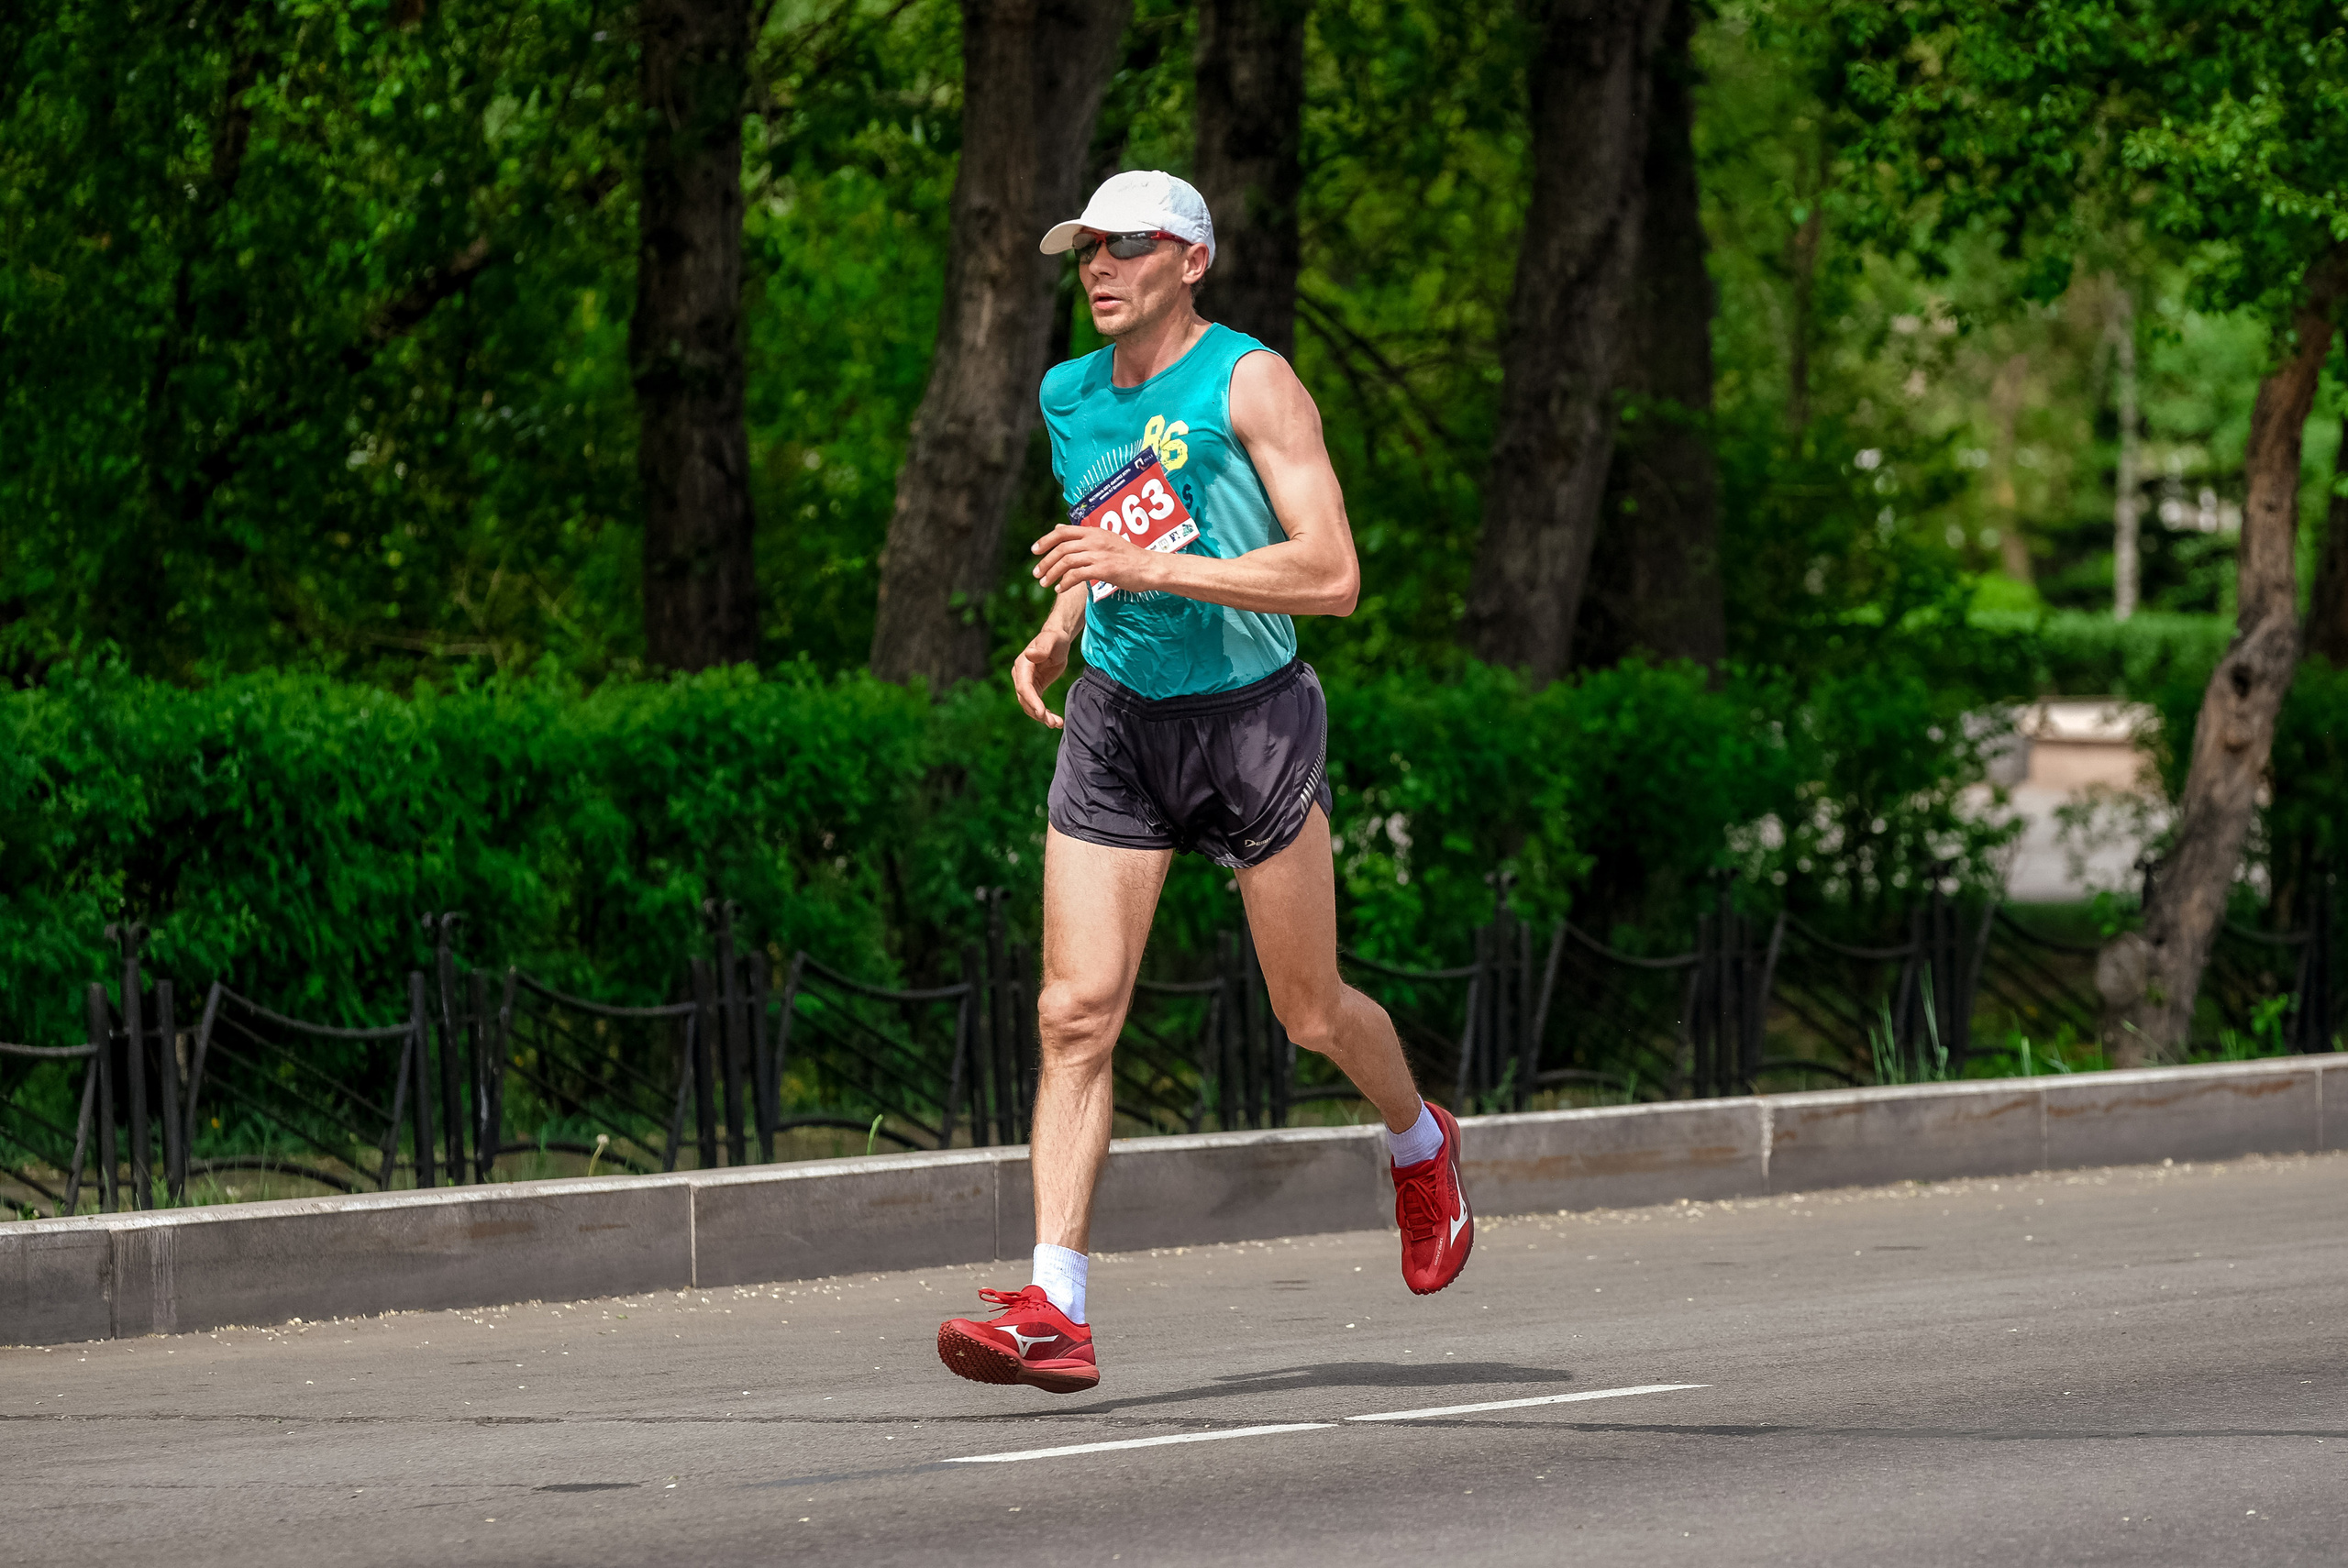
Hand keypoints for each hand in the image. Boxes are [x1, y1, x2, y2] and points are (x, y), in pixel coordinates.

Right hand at [1011, 625, 1071, 728]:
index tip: (1042, 712)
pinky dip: (1045, 714)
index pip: (1024, 686)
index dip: (1032, 700)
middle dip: (1037, 713)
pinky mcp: (1035, 688)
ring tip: (1057, 724)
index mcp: (1023, 665)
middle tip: (1053, 723)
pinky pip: (1036, 705)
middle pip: (1025, 699)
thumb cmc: (1054, 638)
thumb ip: (1042, 648)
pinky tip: (1056, 721)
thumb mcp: (1051, 640)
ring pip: (1029, 705)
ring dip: (1042, 717)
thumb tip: (1030, 654)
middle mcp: (1021, 675)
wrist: (1057, 639)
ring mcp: (1026, 683)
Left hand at [1029, 523, 1168, 596]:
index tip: (1034, 551)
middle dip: (1045, 562)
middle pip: (1061, 548)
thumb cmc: (1128, 556)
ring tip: (1044, 584)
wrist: (1149, 567)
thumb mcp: (1105, 539)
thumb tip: (1058, 528)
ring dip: (1051, 573)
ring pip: (1066, 561)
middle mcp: (1095, 540)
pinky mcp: (1104, 569)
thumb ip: (1082, 535)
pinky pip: (1077, 575)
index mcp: (1094, 531)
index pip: (1062, 531)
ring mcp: (1099, 554)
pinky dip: (1065, 582)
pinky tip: (1060, 589)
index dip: (1045, 540)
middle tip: (1036, 574)